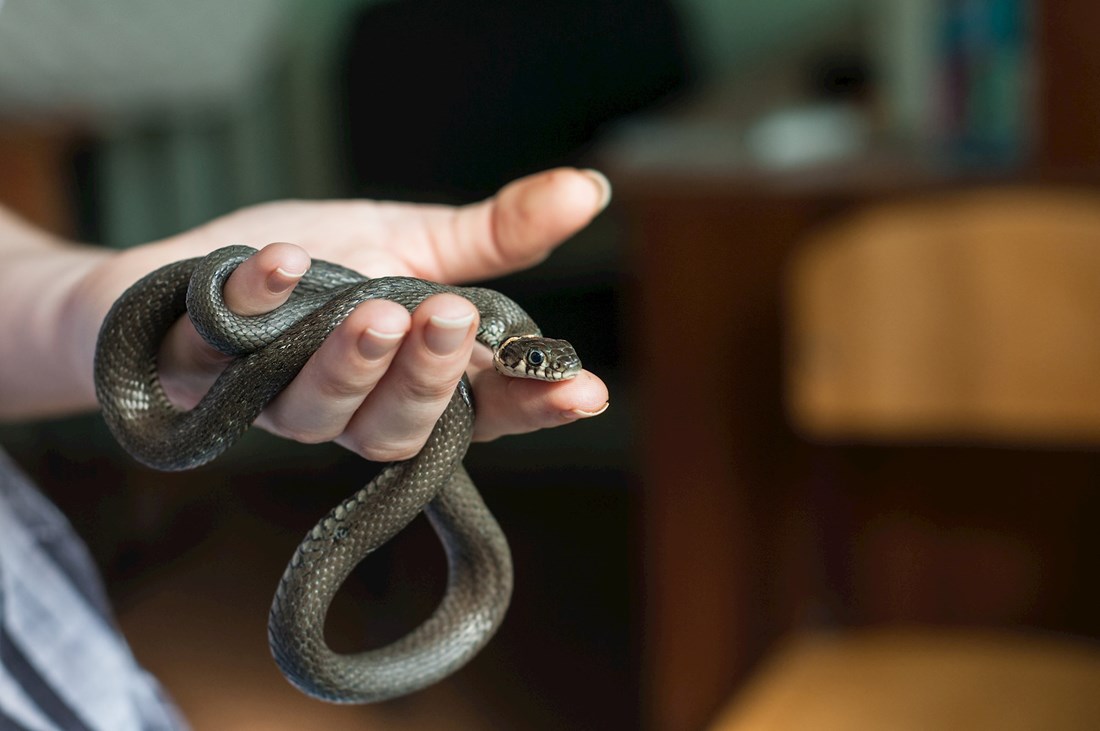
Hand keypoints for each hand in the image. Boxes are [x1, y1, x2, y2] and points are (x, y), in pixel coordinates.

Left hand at [118, 168, 610, 458]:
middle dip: (430, 376)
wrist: (194, 273)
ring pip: (319, 414)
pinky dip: (256, 301)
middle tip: (449, 316)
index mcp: (410, 379)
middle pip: (399, 427)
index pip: (484, 410)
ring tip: (379, 311)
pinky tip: (278, 262)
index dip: (532, 406)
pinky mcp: (204, 369)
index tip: (582, 390)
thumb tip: (588, 191)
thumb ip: (495, 234)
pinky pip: (224, 351)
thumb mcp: (413, 241)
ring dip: (351, 363)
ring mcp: (275, 396)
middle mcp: (349, 406)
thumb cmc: (314, 271)